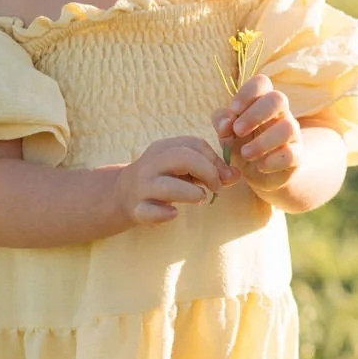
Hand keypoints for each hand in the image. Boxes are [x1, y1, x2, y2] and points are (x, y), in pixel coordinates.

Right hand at [115, 133, 240, 225]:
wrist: (121, 195)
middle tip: (216, 187)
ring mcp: (142, 187)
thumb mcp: (184, 169)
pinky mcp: (137, 210)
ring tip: (201, 198)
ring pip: (167, 185)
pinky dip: (164, 214)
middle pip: (182, 158)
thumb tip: (236, 175)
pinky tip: (174, 213)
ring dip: (191, 193)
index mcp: (163, 149)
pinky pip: (149, 211)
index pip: (194, 144)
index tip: (223, 175)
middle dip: (207, 172)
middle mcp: (151, 164)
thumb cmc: (163, 179)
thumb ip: (211, 170)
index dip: (214, 159)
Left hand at [212, 74, 300, 191]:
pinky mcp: (296, 156)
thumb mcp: (226, 132)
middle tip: (238, 131)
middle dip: (255, 115)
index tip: (233, 111)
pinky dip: (272, 161)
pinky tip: (260, 166)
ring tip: (245, 154)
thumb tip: (226, 123)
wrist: (257, 172)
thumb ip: (221, 122)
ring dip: (263, 142)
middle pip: (278, 99)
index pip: (262, 82)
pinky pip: (291, 154)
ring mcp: (292, 134)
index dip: (247, 93)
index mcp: (262, 101)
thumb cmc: (241, 143)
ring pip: (288, 127)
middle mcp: (281, 113)